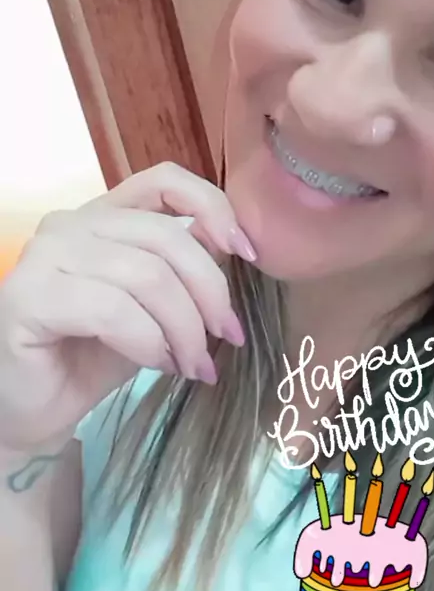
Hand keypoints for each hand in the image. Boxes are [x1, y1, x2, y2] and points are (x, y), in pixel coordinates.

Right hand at [0, 162, 255, 453]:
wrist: (35, 410)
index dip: (214, 207)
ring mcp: (46, 255)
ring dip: (184, 328)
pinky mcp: (29, 295)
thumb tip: (235, 248)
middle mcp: (71, 223)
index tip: (247, 253)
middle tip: (228, 337)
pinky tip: (158, 364)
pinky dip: (149, 341)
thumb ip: (183, 271)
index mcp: (103, 215)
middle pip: (166, 236)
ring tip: (193, 365)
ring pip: (146, 275)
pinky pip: (113, 309)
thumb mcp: (154, 308)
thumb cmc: (92, 357)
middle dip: (210, 292)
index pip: (164, 180)